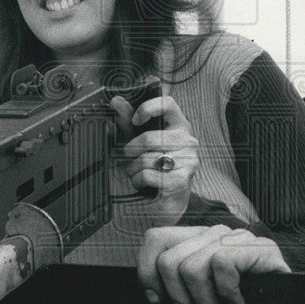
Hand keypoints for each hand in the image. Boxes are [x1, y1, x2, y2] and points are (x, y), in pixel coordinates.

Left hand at [110, 94, 198, 224]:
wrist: (168, 202)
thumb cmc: (155, 167)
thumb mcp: (141, 142)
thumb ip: (129, 121)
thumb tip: (116, 101)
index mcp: (180, 126)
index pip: (168, 104)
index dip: (148, 108)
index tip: (135, 120)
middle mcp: (188, 141)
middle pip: (150, 137)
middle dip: (131, 150)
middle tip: (128, 157)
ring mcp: (188, 161)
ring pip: (147, 158)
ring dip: (133, 168)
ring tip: (136, 173)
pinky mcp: (181, 180)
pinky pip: (148, 175)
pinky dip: (137, 180)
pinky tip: (142, 183)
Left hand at [137, 224, 290, 303]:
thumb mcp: (204, 294)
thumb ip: (180, 287)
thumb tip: (152, 300)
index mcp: (197, 240)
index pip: (156, 238)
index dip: (147, 271)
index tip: (156, 301)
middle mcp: (214, 234)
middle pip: (169, 260)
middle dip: (178, 302)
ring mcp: (237, 238)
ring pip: (191, 267)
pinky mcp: (258, 248)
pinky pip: (221, 264)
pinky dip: (227, 292)